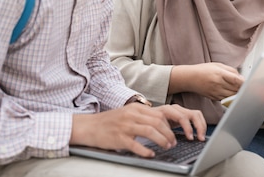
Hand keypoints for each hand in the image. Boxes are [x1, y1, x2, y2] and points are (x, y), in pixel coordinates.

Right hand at [70, 103, 205, 157]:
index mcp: (135, 109)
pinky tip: (151, 154)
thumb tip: (161, 123)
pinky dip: (145, 151)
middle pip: (157, 122)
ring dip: (161, 140)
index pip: (159, 115)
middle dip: (168, 134)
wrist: (90, 126)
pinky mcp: (118, 138)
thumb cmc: (110, 122)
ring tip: (166, 147)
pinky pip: (135, 145)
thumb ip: (142, 116)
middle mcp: (131, 115)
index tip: (174, 134)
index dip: (169, 126)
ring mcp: (125, 126)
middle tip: (172, 143)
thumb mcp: (127, 113)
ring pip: (150, 131)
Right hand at [170, 62, 243, 100]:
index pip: (236, 80)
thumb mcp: (218, 65)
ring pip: (233, 96)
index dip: (245, 83)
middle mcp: (218, 84)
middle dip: (243, 89)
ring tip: (242, 91)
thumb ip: (231, 70)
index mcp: (220, 74)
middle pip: (236, 90)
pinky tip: (233, 93)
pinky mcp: (214, 98)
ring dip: (239, 94)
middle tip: (249, 87)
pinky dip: (231, 97)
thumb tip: (241, 77)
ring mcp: (216, 92)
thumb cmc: (203, 70)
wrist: (190, 78)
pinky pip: (226, 99)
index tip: (250, 83)